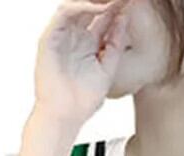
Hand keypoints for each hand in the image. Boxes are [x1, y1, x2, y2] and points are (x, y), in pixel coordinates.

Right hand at [33, 0, 131, 126]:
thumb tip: (124, 18)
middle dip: (107, 1)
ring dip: (95, 0)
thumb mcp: (108, 69)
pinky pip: (64, 13)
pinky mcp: (50, 37)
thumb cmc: (83, 100)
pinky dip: (80, 7)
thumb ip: (115, 45)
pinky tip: (97, 6)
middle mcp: (75, 36)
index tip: (133, 2)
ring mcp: (62, 35)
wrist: (66, 116)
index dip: (119, 8)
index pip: (104, 18)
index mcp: (89, 44)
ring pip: (77, 5)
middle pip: (91, 8)